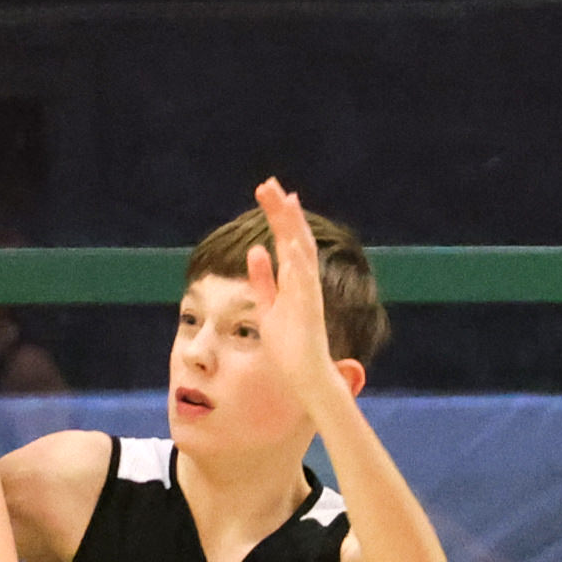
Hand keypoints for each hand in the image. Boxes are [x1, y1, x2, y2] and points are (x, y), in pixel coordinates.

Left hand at [241, 176, 349, 424]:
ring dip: (293, 227)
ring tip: (286, 200)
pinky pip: (304, 283)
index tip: (268, 191)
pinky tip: (290, 243)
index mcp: (293, 280)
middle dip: (282, 211)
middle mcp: (304, 283)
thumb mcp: (268, 305)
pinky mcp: (308, 312)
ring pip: (303, 254)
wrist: (307, 377)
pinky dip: (298, 262)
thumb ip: (263, 279)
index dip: (277, 215)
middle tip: (269, 183)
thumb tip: (254, 250)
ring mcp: (308, 296)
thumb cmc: (289, 345)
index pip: (285, 240)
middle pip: (295, 238)